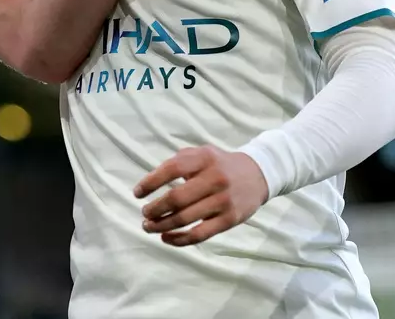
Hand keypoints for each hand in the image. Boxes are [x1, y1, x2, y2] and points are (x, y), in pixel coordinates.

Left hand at [135, 145, 268, 245]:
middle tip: (144, 213)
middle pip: (176, 198)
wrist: (257, 175)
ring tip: (148, 226)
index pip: (171, 169)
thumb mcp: (201, 153)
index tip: (137, 193)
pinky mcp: (230, 220)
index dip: (150, 182)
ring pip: (185, 219)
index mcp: (204, 159)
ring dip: (161, 225)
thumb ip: (178, 162)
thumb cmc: (219, 164)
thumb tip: (150, 182)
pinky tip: (166, 238)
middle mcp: (215, 179)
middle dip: (154, 208)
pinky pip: (200, 234)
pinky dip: (179, 239)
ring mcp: (223, 201)